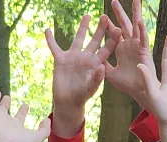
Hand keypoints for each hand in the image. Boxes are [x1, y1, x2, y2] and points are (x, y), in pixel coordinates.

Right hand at [0, 87, 50, 141]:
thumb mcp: (39, 136)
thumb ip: (45, 129)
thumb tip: (47, 120)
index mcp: (16, 127)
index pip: (19, 117)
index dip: (22, 111)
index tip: (26, 105)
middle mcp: (5, 122)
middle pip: (4, 111)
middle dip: (6, 104)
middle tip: (8, 97)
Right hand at [45, 15, 119, 136]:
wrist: (68, 101)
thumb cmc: (82, 97)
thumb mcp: (91, 88)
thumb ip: (97, 79)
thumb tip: (102, 68)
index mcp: (96, 64)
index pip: (106, 50)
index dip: (112, 40)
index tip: (119, 29)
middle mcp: (86, 58)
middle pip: (95, 40)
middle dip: (100, 29)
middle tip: (106, 16)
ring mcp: (73, 57)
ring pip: (78, 39)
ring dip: (82, 27)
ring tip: (87, 16)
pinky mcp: (61, 59)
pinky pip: (54, 47)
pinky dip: (50, 39)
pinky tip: (47, 29)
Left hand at [105, 0, 155, 107]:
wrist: (139, 93)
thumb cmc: (127, 85)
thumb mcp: (110, 73)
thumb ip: (102, 64)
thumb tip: (92, 58)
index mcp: (121, 49)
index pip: (114, 33)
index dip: (108, 25)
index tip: (103, 16)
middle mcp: (129, 45)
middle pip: (124, 25)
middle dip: (119, 13)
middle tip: (114, 0)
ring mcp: (137, 47)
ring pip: (136, 27)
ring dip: (135, 14)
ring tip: (136, 0)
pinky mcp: (144, 52)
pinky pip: (143, 39)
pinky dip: (142, 30)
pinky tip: (140, 21)